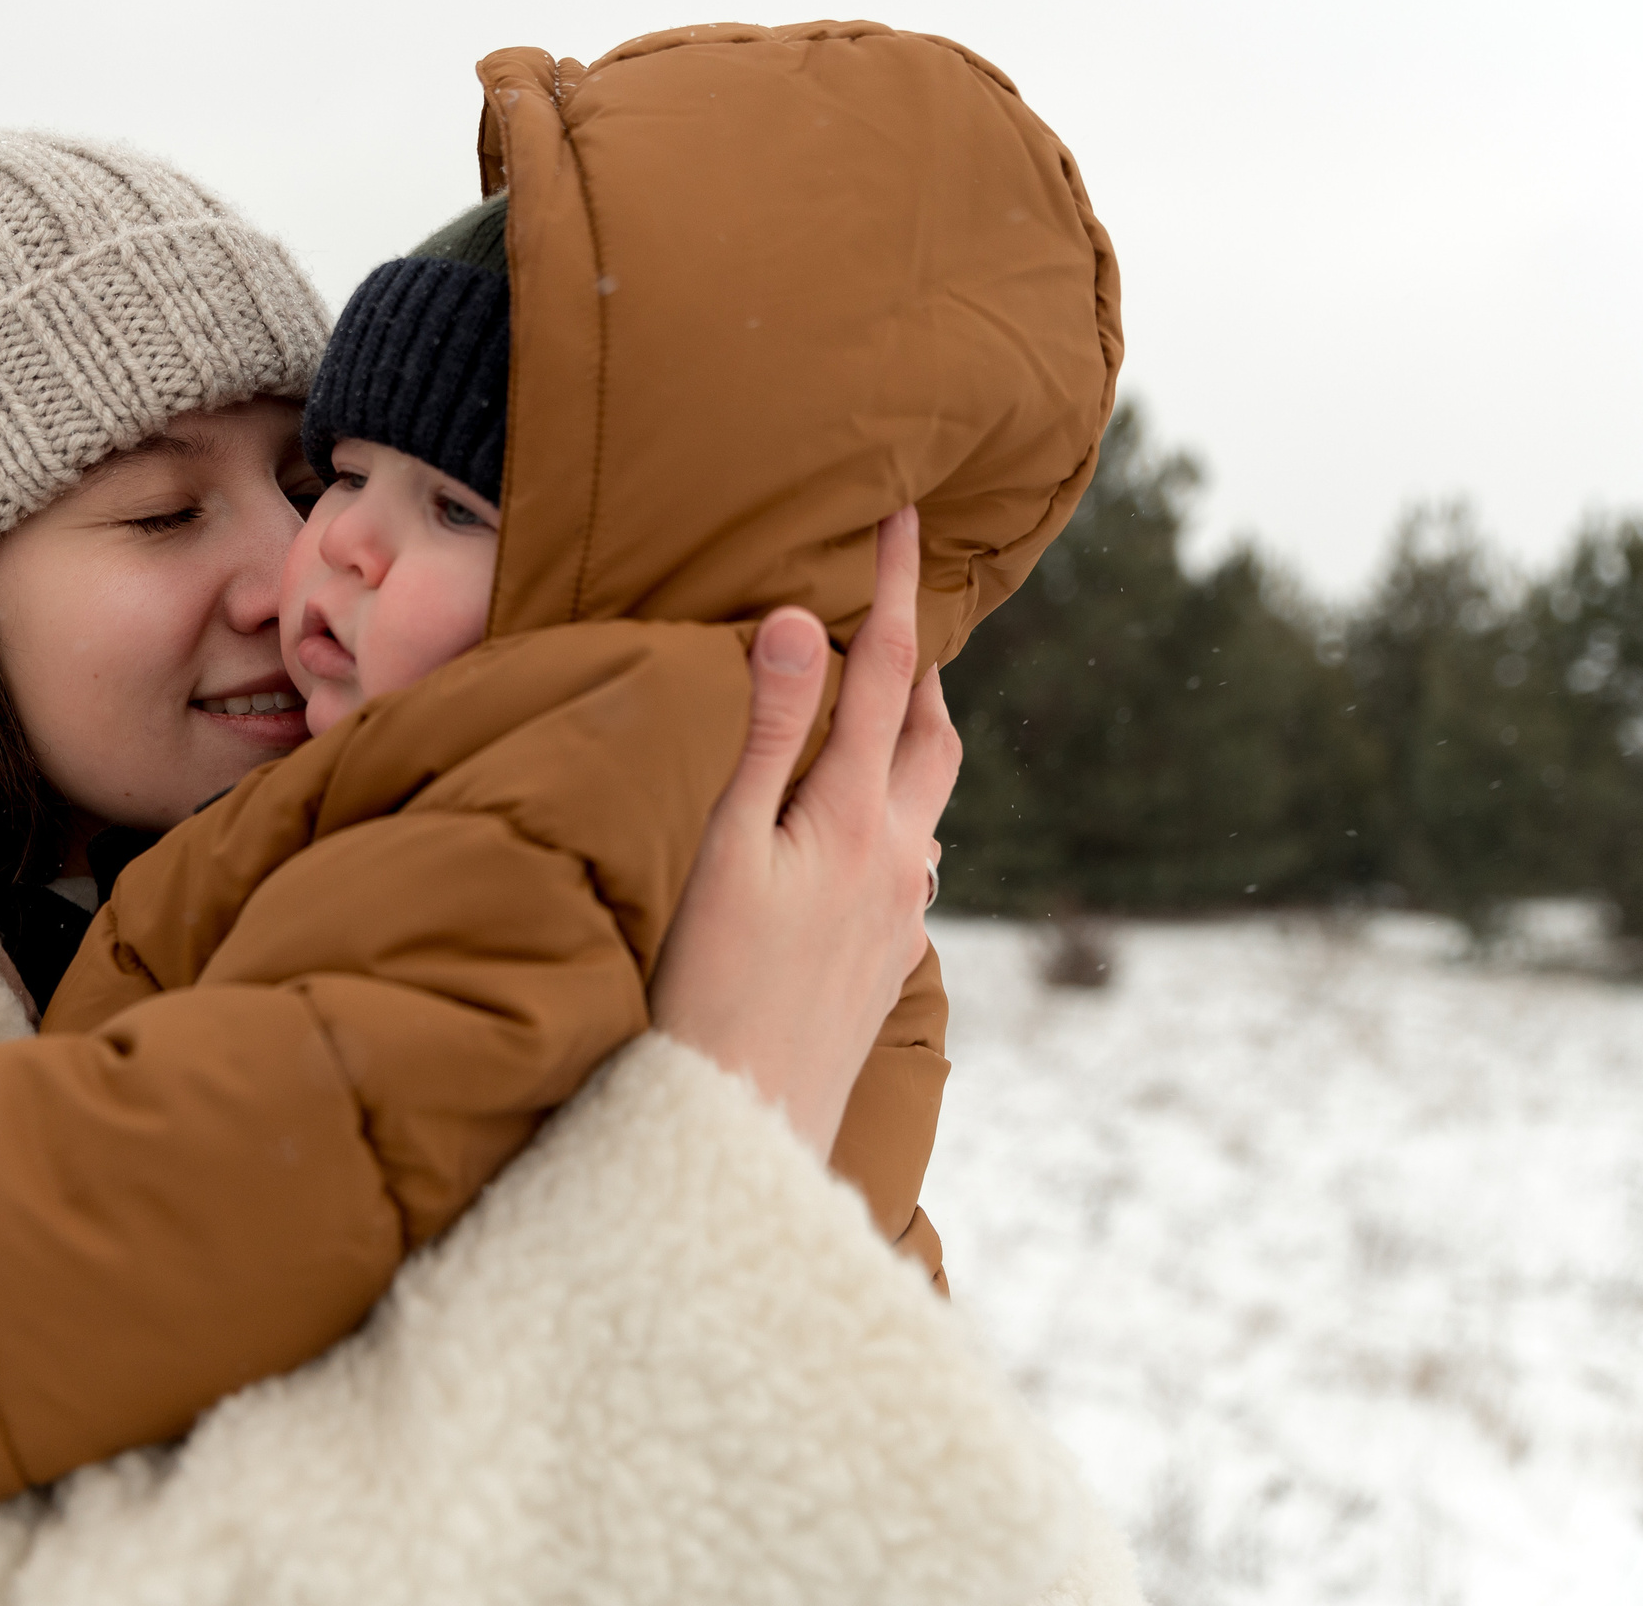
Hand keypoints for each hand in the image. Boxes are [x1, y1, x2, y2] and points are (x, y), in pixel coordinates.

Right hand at [649, 504, 960, 1156]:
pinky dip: (898, 808)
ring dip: (914, 735)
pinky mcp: (891, 961)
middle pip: (932, 732)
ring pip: (930, 797)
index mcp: (858, 819)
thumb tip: (802, 622)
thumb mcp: (726, 850)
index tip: (906, 515)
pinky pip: (914, 855)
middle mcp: (903, 859)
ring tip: (883, 701)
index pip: (885, 673)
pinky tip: (864, 827)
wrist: (747, 1127)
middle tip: (900, 603)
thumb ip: (768, 735)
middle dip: (919, 662)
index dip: (894, 588)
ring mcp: (904, 914)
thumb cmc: (710, 988)